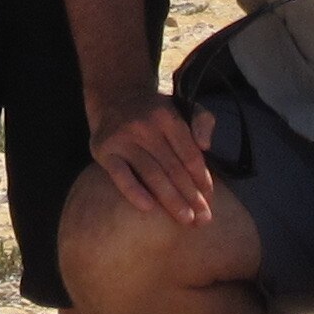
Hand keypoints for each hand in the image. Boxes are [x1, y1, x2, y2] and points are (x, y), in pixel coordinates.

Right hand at [89, 87, 220, 226]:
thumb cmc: (154, 110)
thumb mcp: (183, 106)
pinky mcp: (103, 149)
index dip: (202, 180)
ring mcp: (123, 138)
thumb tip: (205, 147)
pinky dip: (134, 191)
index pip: (189, 155)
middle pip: (173, 168)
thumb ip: (202, 121)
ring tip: (185, 219)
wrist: (113, 94)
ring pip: (151, 174)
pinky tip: (149, 208)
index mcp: (167, 117)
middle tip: (203, 220)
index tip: (209, 201)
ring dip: (171, 199)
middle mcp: (145, 126)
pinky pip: (120, 175)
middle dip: (191, 196)